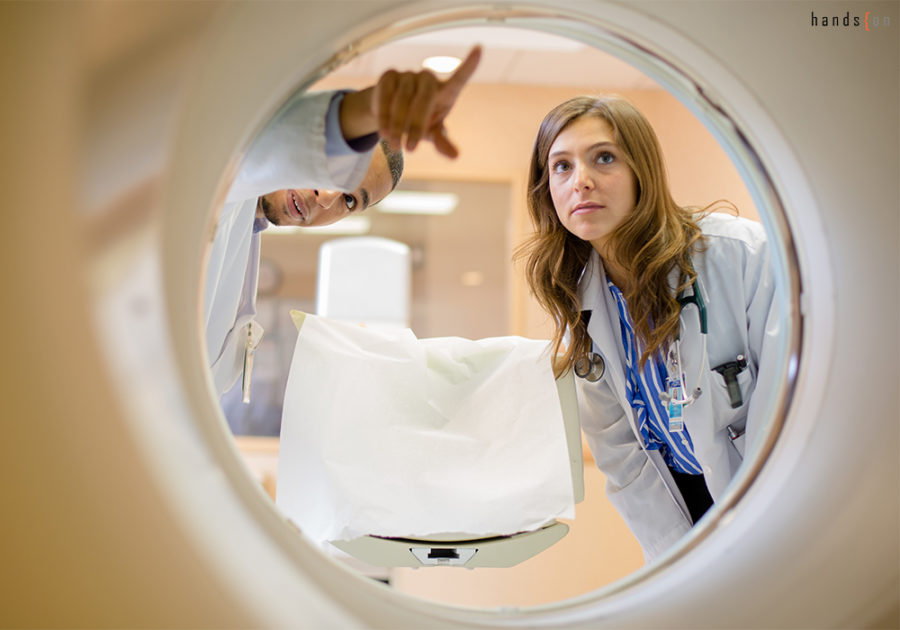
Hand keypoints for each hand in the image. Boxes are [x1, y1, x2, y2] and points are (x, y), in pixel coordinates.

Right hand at [341, 46, 480, 157]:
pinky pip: (386, 95)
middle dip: (416, 125)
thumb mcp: (432, 133)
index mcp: (445, 92)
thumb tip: (455, 156)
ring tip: (394, 145)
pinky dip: (384, 116)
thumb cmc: (419, 122)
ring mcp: (408, 75)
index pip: (459, 78)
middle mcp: (428, 79)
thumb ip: (442, 141)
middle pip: (425, 97)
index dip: (469, 65)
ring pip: (403, 98)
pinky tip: (383, 132)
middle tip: (410, 149)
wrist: (390, 115)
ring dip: (397, 125)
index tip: (479, 49)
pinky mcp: (389, 76)